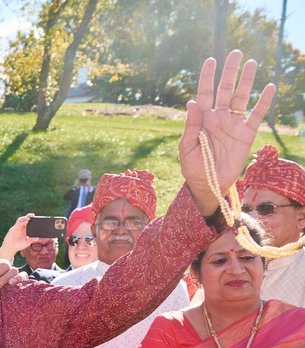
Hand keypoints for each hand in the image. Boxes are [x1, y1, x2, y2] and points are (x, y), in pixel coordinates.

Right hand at [0, 214, 35, 260]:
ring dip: (25, 218)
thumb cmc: (18, 245)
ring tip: (29, 218)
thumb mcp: (26, 243)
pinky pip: (18, 224)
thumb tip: (37, 238)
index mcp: (25, 230)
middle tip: (33, 215)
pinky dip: (22, 222)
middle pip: (25, 219)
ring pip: (21, 220)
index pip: (29, 223)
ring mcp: (17, 227)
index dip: (32, 219)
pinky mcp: (13, 229)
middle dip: (29, 216)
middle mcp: (21, 228)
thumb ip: (31, 240)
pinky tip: (26, 221)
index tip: (36, 218)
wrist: (10, 248)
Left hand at [0, 259, 21, 288]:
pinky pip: (23, 277)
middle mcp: (8, 267)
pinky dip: (20, 280)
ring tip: (9, 284)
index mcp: (0, 263)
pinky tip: (15, 285)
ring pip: (16, 272)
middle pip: (7, 268)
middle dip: (2, 277)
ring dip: (13, 278)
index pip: (0, 265)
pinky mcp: (21, 279)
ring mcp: (15, 273)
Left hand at [178, 50, 275, 214]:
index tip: (211, 60)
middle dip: (229, 72)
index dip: (207, 77)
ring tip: (252, 63)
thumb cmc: (194, 167)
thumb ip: (190, 126)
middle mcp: (218, 117)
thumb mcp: (187, 148)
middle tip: (235, 53)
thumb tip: (191, 102)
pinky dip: (263, 102)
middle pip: (224, 89)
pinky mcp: (246, 133)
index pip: (205, 93)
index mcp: (202, 119)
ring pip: (241, 97)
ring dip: (246, 81)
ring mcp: (233, 124)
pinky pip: (256, 115)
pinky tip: (269, 87)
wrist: (209, 184)